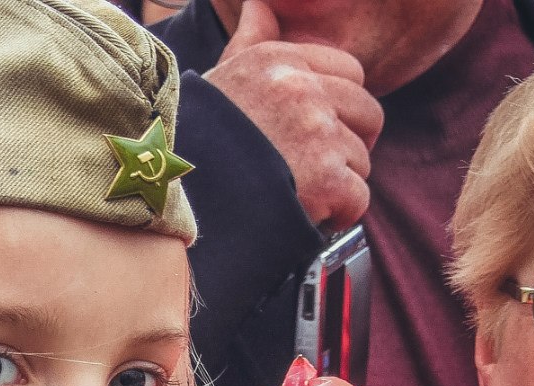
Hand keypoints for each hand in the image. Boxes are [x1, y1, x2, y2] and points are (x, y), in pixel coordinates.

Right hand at [204, 0, 383, 231]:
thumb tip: (259, 5)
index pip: (350, 73)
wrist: (166, 195)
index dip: (340, 106)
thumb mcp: (220, 77)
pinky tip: (308, 215)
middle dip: (349, 144)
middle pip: (368, 114)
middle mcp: (301, 90)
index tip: (318, 130)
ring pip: (361, 160)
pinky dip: (338, 216)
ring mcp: (315, 134)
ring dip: (336, 184)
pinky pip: (357, 199)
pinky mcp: (325, 179)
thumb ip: (249, 40)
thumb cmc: (194, 141)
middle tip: (317, 169)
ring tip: (297, 195)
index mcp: (279, 61)